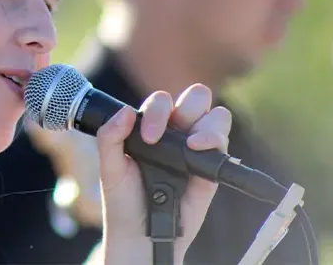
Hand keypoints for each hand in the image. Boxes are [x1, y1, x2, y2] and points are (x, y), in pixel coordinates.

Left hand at [95, 84, 231, 264]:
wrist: (139, 234)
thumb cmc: (123, 199)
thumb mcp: (109, 168)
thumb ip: (109, 137)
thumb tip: (125, 112)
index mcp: (152, 126)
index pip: (162, 101)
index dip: (157, 111)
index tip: (147, 137)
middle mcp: (177, 133)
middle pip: (196, 98)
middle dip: (187, 106)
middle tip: (169, 135)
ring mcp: (196, 149)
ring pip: (216, 116)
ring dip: (206, 123)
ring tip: (191, 144)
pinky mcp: (210, 169)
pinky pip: (223, 144)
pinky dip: (216, 139)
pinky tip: (198, 148)